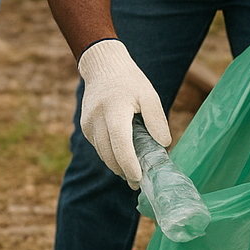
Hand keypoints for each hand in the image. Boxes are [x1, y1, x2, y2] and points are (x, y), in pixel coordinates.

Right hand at [76, 39, 168, 188]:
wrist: (103, 67)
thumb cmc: (130, 81)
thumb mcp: (149, 95)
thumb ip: (157, 119)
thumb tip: (164, 144)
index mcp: (114, 110)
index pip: (120, 144)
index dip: (129, 164)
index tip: (139, 178)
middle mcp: (97, 119)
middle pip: (109, 154)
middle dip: (124, 171)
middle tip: (139, 182)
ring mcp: (88, 124)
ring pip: (102, 154)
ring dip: (116, 165)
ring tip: (133, 174)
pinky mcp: (85, 127)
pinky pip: (98, 147)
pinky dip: (110, 154)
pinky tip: (122, 157)